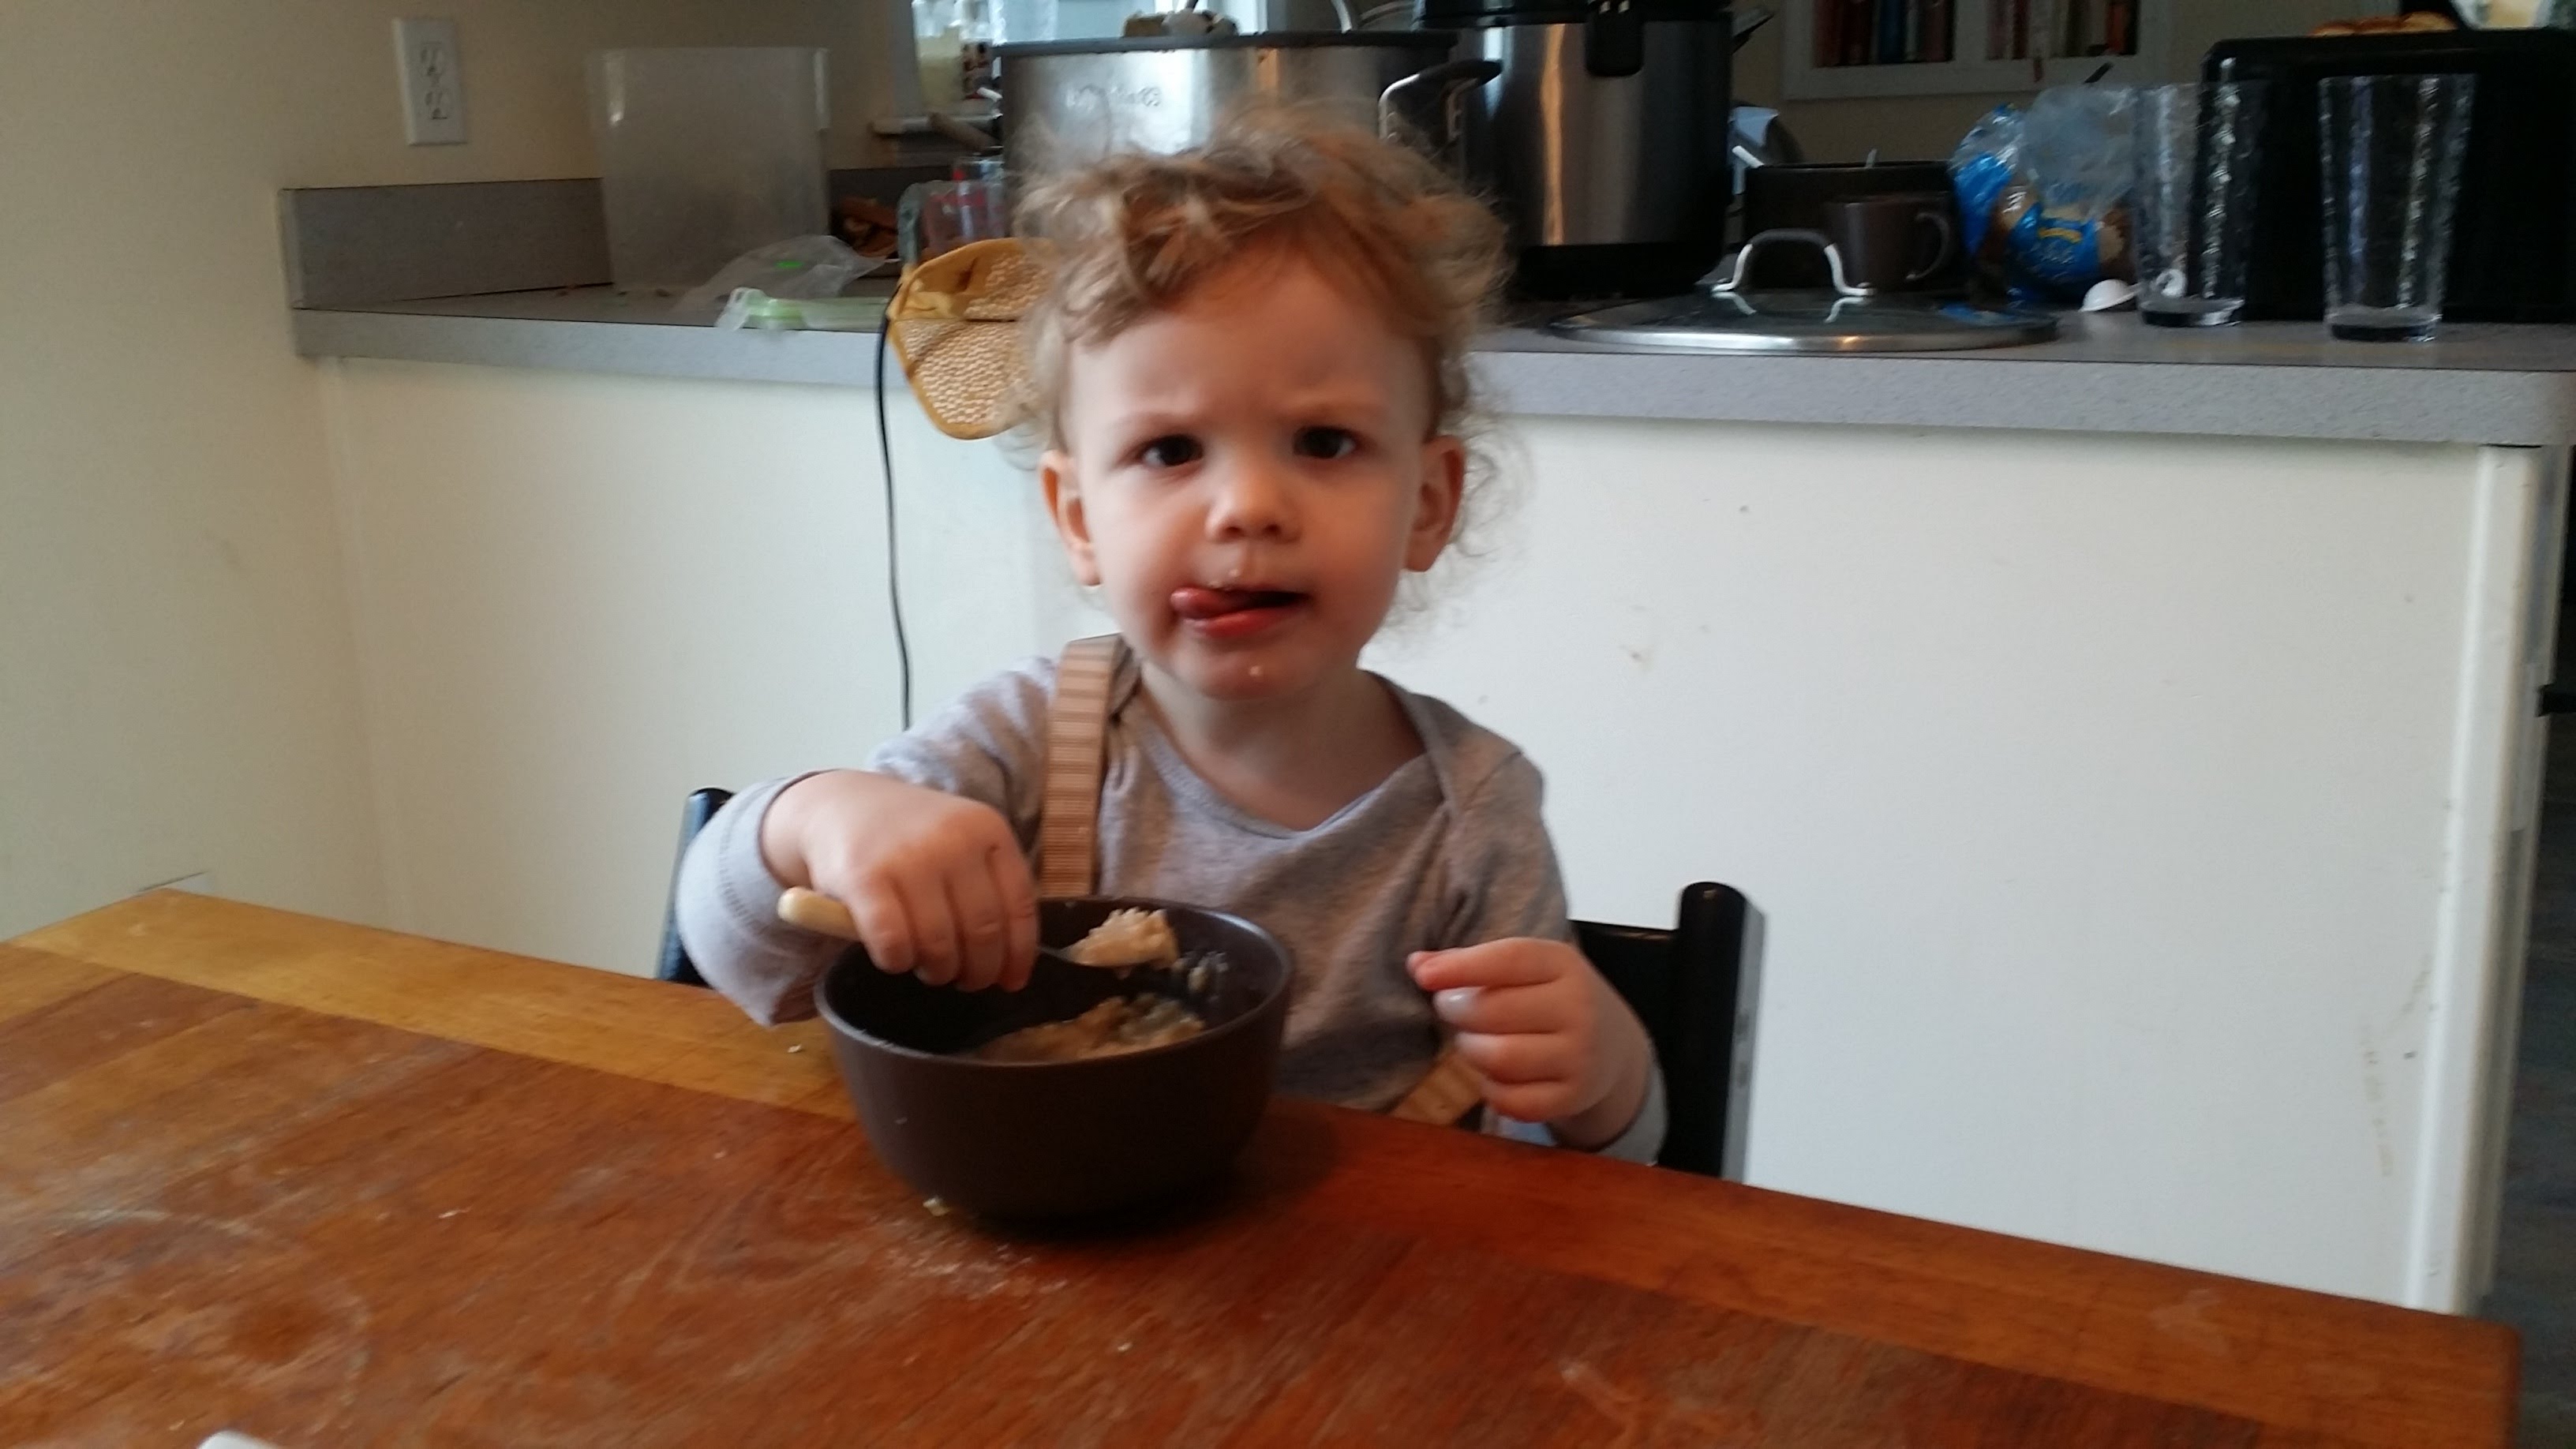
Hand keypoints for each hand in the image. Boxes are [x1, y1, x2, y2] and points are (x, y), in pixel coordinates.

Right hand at [761, 769, 1037, 991]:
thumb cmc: (908, 837)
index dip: (1018, 953)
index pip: (1019, 905)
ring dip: (938, 970)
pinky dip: (898, 962)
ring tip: (931, 969)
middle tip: (965, 981)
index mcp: (987, 829)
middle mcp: (954, 839)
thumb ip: (989, 892)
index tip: (1010, 982)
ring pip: (940, 943)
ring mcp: (908, 857)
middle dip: (978, 970)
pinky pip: (893, 942)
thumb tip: (1013, 974)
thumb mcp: (960, 843)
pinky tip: (896, 958)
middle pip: (983, 930)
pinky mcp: (864, 878)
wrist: (839, 804)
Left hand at [1407, 938, 1651, 1150]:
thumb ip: (1469, 962)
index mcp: (1564, 964)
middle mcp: (1578, 1009)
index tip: (1422, 975)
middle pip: (1496, 1012)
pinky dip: (1490, 1090)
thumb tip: (1416, 963)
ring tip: (1473, 1040)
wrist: (1611, 1047)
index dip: (1462, 966)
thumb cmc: (1550, 999)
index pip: (1510, 959)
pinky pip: (1512, 1101)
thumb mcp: (1525, 969)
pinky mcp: (1572, 1097)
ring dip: (1472, 1050)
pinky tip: (1493, 1075)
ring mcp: (1579, 1057)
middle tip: (1451, 1009)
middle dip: (1458, 1011)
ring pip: (1500, 1059)